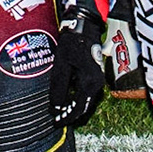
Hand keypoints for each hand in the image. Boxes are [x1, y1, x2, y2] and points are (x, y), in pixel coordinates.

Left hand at [50, 10, 106, 128]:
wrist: (84, 29)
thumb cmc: (71, 44)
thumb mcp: (61, 67)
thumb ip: (59, 89)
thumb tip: (55, 108)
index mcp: (89, 83)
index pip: (78, 108)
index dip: (66, 117)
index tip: (55, 123)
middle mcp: (96, 84)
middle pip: (84, 108)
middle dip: (70, 115)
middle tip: (56, 119)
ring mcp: (97, 81)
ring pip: (86, 101)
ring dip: (73, 108)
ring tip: (59, 111)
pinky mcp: (94, 76)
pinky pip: (86, 94)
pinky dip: (76, 99)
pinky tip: (67, 98)